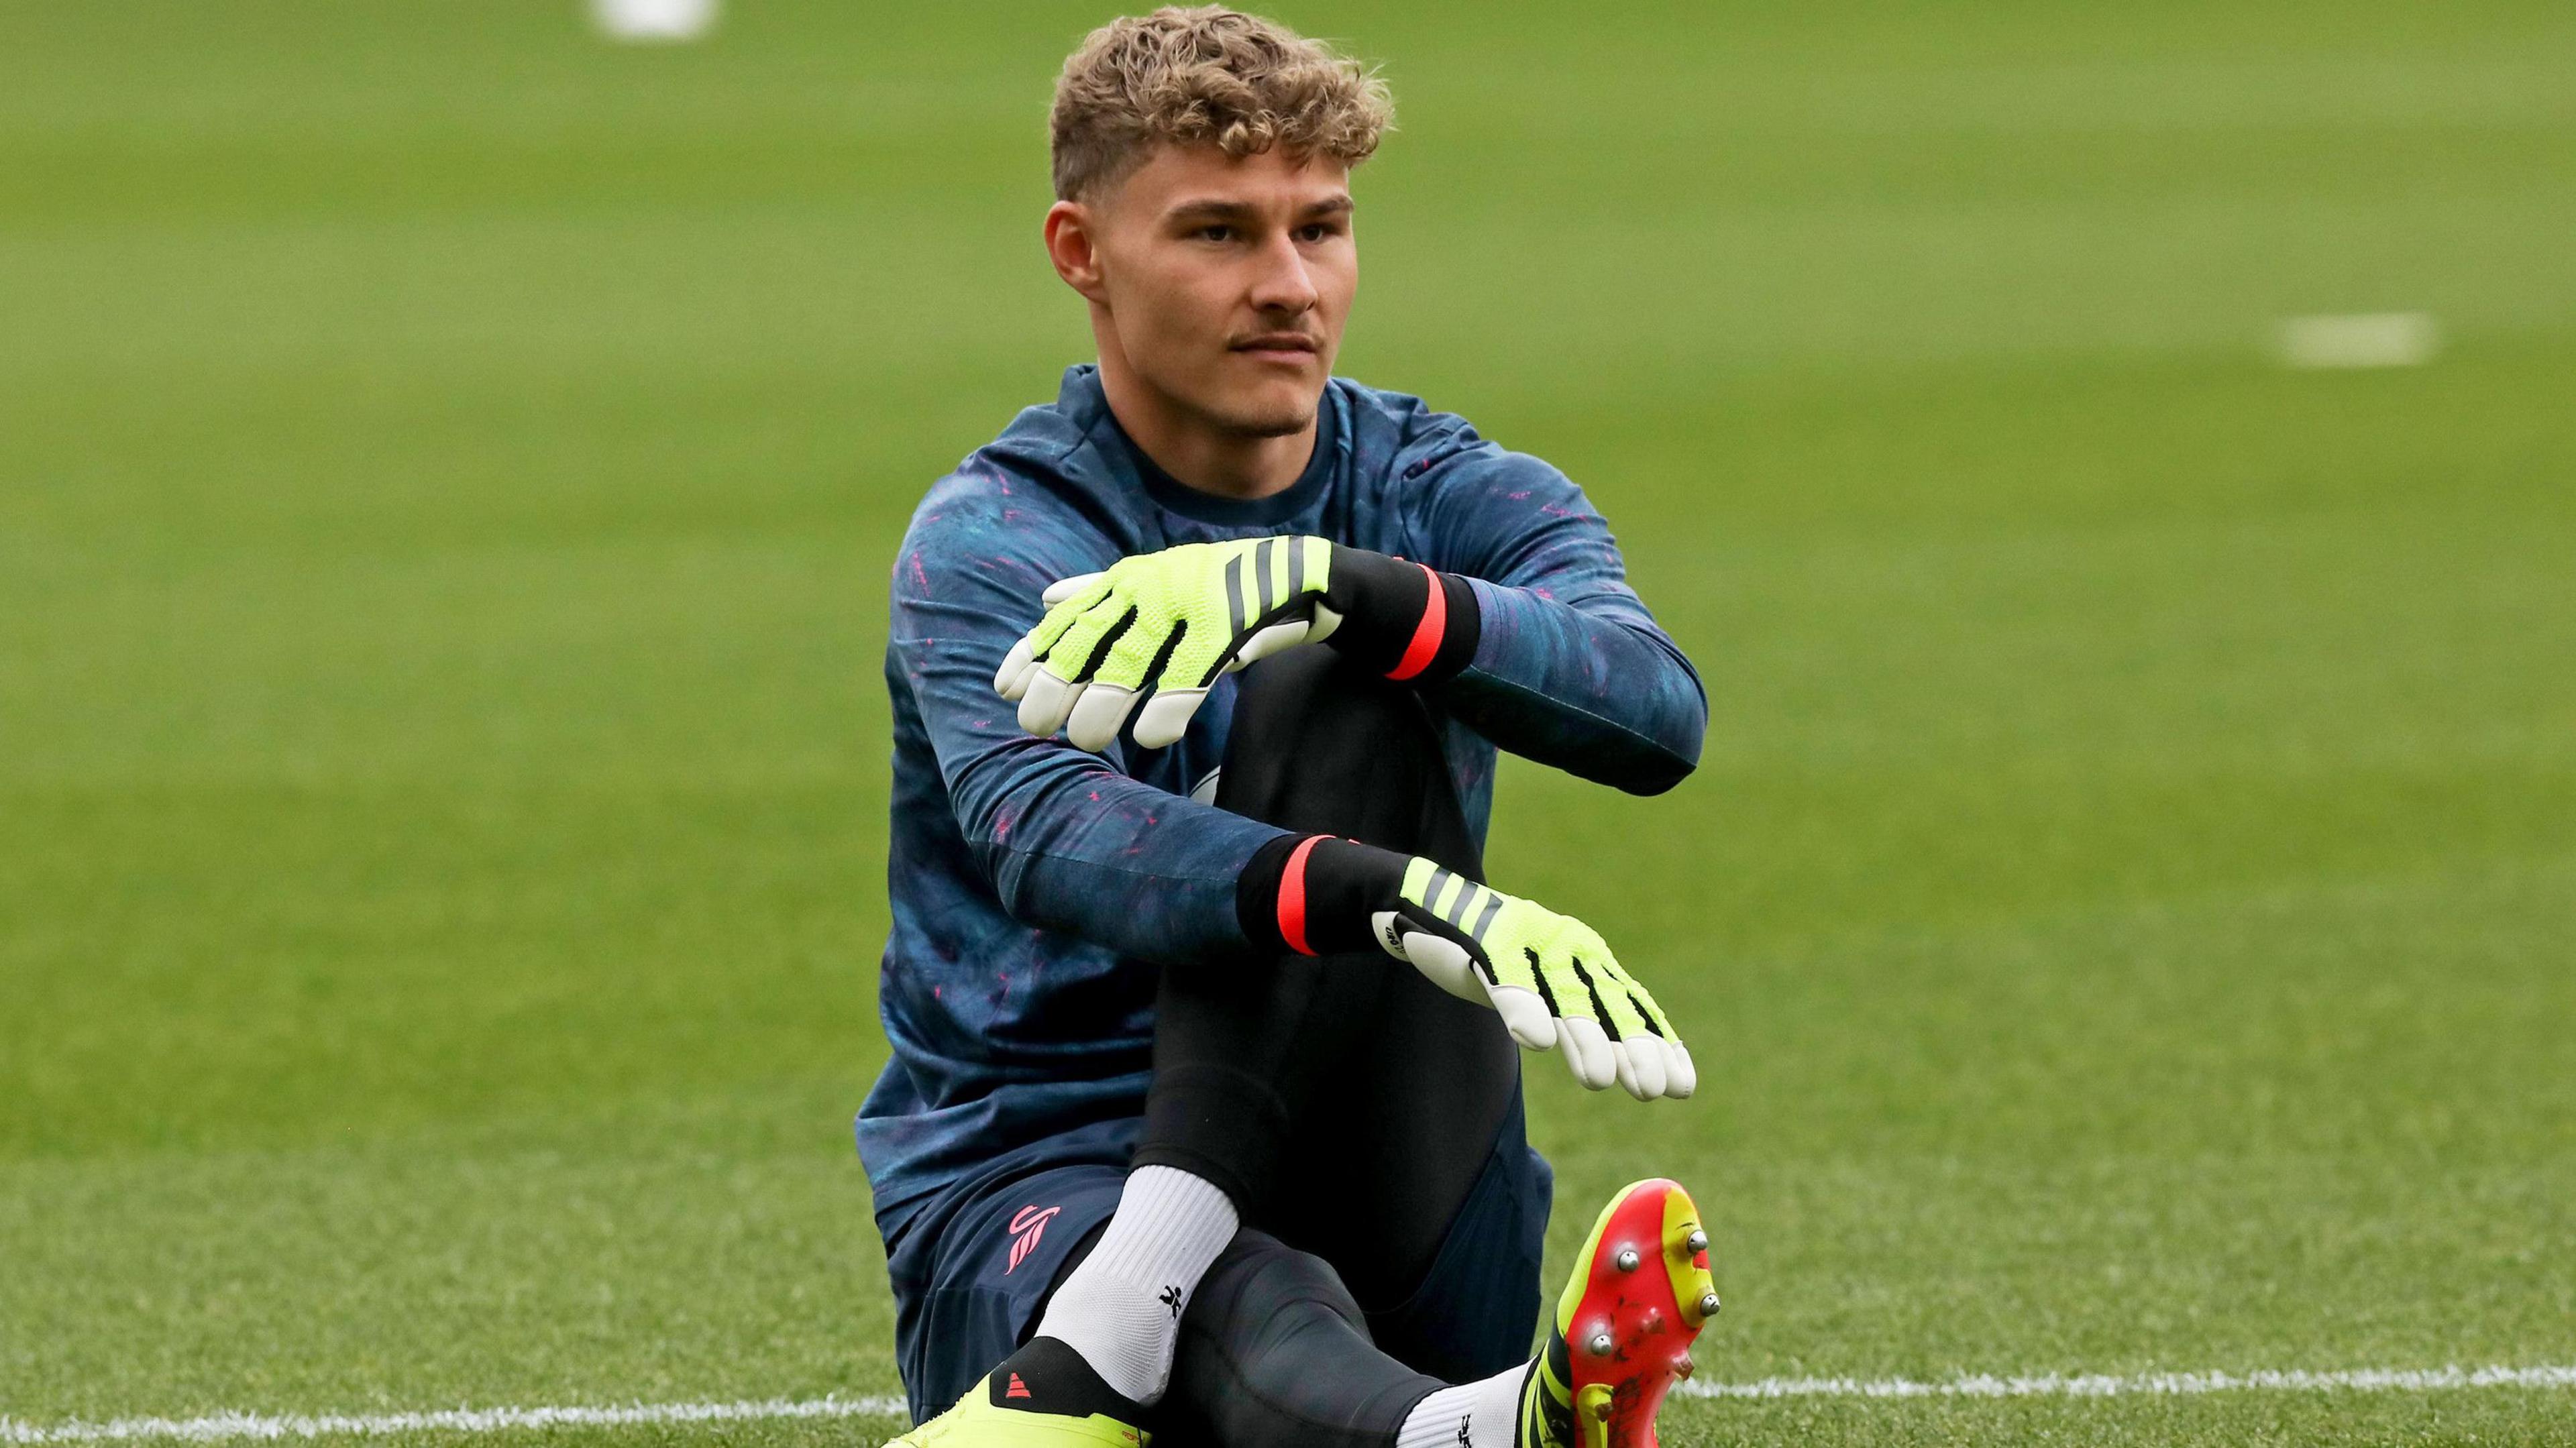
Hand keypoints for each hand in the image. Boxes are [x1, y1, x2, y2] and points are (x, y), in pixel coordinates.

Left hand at [994, 537, 1341, 750]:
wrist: (1301, 574)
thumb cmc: (1219, 587)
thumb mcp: (1155, 581)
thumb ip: (1101, 593)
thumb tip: (1045, 599)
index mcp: (1130, 579)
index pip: (1069, 619)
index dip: (1034, 653)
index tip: (1005, 690)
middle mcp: (1151, 585)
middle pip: (1091, 641)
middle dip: (1058, 684)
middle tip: (1036, 725)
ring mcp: (1189, 602)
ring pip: (1133, 660)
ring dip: (1103, 703)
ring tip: (1086, 740)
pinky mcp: (1230, 624)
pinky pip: (1190, 673)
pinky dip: (1167, 706)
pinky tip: (1150, 737)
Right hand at [1373, 858, 1694, 1100]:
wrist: (1430, 902)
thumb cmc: (1490, 953)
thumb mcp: (1541, 983)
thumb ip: (1576, 1016)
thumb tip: (1618, 1068)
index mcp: (1584, 956)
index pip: (1630, 1002)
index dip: (1658, 1042)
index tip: (1683, 1086)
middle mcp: (1567, 945)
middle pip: (1606, 1002)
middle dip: (1633, 1047)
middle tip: (1653, 1090)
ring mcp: (1529, 940)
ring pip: (1563, 994)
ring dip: (1584, 1037)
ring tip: (1600, 1080)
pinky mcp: (1487, 940)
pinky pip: (1506, 978)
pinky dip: (1522, 1007)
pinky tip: (1536, 1040)